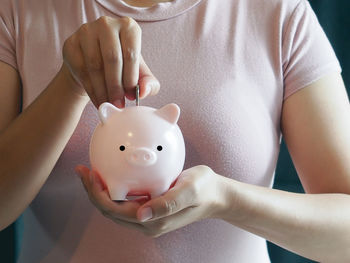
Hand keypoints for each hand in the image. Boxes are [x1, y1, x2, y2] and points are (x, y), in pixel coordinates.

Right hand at [61, 16, 159, 107]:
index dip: (131, 77)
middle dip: (116, 86)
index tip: (131, 96)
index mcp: (128, 26)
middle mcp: (107, 24)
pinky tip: (98, 100)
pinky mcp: (71, 44)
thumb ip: (149, 83)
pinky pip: (81, 70)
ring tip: (109, 104)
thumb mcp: (139, 74)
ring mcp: (86, 31)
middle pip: (112, 58)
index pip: (131, 52)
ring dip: (103, 90)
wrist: (93, 65)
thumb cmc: (122, 67)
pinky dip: (92, 90)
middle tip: (119, 104)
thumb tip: (145, 91)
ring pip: (95, 66)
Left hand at [75, 165, 228, 236]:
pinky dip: (113, 189)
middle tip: (83, 169)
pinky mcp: (150, 209)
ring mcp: (147, 217)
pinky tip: (111, 174)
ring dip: (100, 190)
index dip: (97, 194)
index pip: (114, 210)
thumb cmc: (204, 189)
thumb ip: (167, 204)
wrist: (215, 195)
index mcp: (152, 221)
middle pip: (109, 210)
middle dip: (92, 191)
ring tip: (90, 171)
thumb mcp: (189, 191)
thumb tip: (142, 214)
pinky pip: (124, 201)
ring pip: (114, 207)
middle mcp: (146, 222)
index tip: (89, 173)